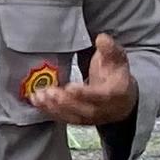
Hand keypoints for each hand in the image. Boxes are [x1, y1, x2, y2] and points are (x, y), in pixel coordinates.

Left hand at [27, 34, 141, 128]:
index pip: (100, 96)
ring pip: (72, 116)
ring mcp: (91, 117)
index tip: (70, 87)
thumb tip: (101, 39)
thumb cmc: (116, 74)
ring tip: (38, 96)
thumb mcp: (117, 58)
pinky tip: (37, 101)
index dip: (85, 93)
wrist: (122, 99)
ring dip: (53, 107)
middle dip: (65, 101)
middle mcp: (103, 109)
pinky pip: (63, 118)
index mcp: (116, 93)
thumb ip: (109, 48)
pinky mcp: (79, 120)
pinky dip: (49, 111)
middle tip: (49, 91)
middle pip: (84, 109)